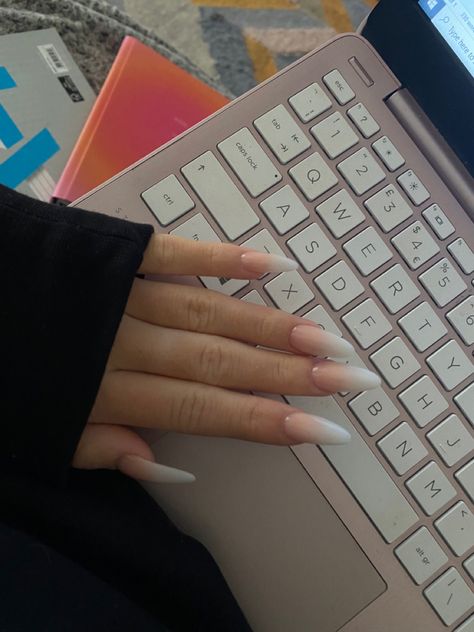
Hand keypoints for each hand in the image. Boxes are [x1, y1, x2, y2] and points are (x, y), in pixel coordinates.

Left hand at [72, 234, 379, 482]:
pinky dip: (222, 258)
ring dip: (269, 325)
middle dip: (288, 374)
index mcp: (104, 390)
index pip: (203, 411)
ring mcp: (122, 289)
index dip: (265, 421)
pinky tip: (270, 267)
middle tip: (349, 377)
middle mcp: (123, 341)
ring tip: (324, 336)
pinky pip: (174, 253)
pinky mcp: (114, 249)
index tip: (321, 430)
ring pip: (208, 312)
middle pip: (219, 362)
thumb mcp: (32, 427)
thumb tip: (163, 462)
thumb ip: (97, 446)